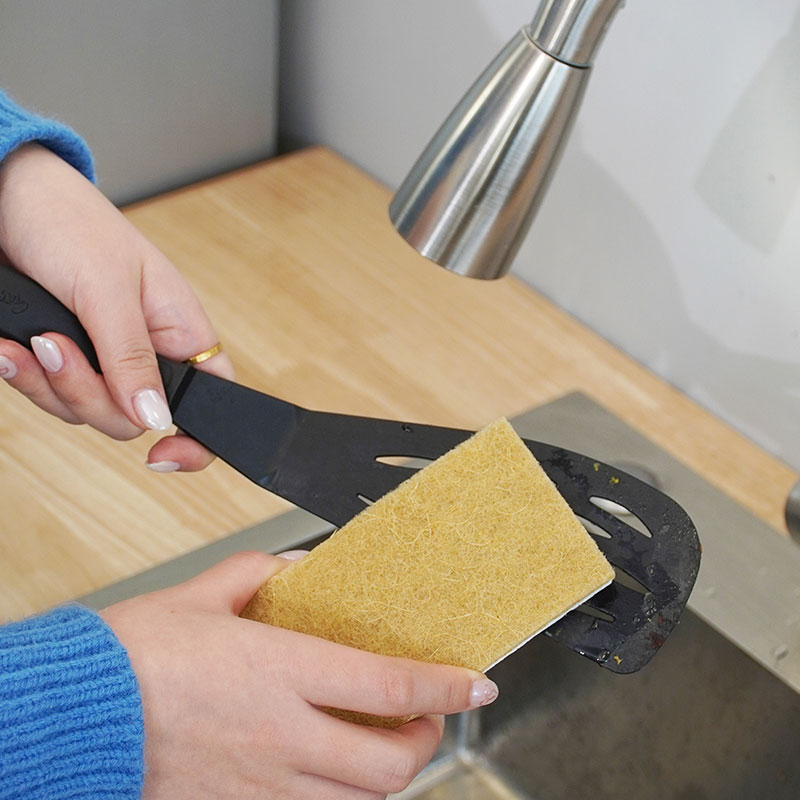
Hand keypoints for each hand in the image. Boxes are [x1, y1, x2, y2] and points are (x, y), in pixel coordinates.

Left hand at [0, 143, 232, 469]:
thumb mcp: (107, 289)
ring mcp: (104, 359)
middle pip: (133, 418)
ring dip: (49, 384)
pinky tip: (12, 347)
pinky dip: (26, 378)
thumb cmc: (69, 222)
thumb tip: (156, 418)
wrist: (3, 198)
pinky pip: (51, 397)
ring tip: (32, 339)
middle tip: (60, 350)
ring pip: (87, 412)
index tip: (164, 456)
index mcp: (180, 331)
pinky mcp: (65, 360)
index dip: (197, 438)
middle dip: (88, 394)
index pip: (212, 399)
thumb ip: (132, 357)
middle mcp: (147, 351)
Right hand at [101, 551, 497, 799]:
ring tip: (384, 743)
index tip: (477, 681)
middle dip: (426, 741)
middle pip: (390, 764)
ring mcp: (262, 781)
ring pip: (355, 799)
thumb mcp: (204, 593)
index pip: (389, 685)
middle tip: (427, 716)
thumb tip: (299, 566)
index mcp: (281, 669)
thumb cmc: (136, 654)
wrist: (76, 713)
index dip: (445, 686)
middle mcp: (282, 733)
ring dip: (385, 774)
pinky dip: (334, 795)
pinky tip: (327, 769)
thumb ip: (261, 571)